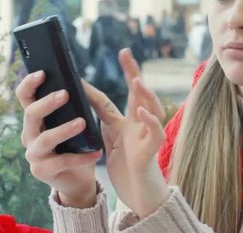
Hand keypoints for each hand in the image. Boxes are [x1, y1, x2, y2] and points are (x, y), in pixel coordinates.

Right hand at [17, 71, 101, 207]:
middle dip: (47, 103)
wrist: (79, 177)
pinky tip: (96, 152)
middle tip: (65, 94)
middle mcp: (30, 134)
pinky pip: (61, 162)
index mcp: (36, 119)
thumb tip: (79, 81)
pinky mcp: (42, 171)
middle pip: (31, 115)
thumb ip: (73, 105)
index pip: (25, 97)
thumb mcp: (74, 120)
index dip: (29, 84)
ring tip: (82, 123)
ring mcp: (34, 154)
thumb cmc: (77, 143)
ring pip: (45, 139)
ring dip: (63, 129)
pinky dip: (81, 157)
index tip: (42, 73)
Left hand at [85, 48, 168, 217]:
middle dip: (133, 72)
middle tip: (126, 54)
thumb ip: (103, 118)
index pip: (124, 92)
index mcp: (128, 120)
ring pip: (152, 109)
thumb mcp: (110, 137)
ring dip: (144, 94)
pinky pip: (155, 132)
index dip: (121, 74)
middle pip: (139, 94)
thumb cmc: (127, 165)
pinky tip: (142, 111)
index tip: (121, 52)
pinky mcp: (152, 150)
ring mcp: (148, 135)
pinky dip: (150, 121)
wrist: (138, 191)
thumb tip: (85, 98)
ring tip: (136, 80)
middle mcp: (140, 123)